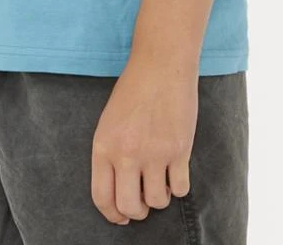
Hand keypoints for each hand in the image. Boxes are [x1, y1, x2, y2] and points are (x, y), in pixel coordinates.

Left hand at [91, 58, 196, 223]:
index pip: (102, 198)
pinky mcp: (179, 150)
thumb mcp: (109, 122)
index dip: (113, 214)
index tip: (121, 217)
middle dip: (138, 211)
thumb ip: (110, 155)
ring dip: (160, 197)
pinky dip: (179, 186)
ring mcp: (154, 153)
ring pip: (158, 201)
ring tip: (160, 180)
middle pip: (130, 207)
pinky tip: (176, 171)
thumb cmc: (134, 90)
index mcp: (104, 146)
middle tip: (143, 203)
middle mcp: (126, 153)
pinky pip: (180, 189)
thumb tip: (119, 193)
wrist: (161, 64)